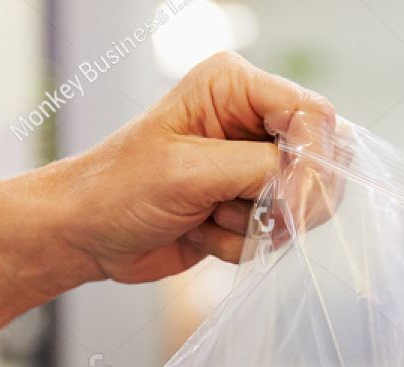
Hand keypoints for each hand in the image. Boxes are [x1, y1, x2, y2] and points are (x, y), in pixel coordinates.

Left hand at [47, 51, 334, 283]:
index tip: (290, 203)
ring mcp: (251, 165)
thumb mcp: (189, 172)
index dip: (312, 161)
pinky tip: (200, 231)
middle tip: (232, 210)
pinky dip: (241, 244)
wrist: (85, 235)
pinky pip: (276, 233)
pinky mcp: (247, 205)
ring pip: (302, 205)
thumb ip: (259, 170)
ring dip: (255, 225)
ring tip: (206, 216)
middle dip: (283, 199)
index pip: (312, 114)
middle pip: (318, 160)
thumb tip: (311, 183)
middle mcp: (249, 120)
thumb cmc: (117, 189)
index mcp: (234, 86)